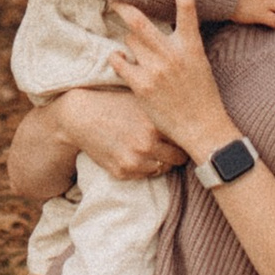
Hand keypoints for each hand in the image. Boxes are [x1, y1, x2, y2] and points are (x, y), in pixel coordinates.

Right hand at [50, 85, 185, 180]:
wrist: (81, 115)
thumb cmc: (114, 103)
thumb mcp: (142, 99)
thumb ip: (165, 109)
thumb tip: (192, 117)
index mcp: (155, 124)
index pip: (185, 139)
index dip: (185, 136)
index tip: (186, 134)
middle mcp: (147, 145)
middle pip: (179, 158)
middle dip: (177, 152)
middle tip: (172, 145)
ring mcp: (134, 161)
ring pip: (163, 169)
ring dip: (162, 161)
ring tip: (153, 149)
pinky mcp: (123, 172)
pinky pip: (145, 175)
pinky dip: (145, 167)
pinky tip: (137, 153)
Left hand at [106, 0, 231, 161]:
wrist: (203, 128)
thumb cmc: (202, 95)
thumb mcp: (198, 63)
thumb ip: (181, 43)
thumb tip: (158, 26)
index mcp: (191, 45)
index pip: (186, 5)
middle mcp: (173, 54)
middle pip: (139, 20)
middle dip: (121, 5)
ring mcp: (156, 70)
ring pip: (129, 40)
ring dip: (130, 43)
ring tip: (138, 55)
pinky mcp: (142, 86)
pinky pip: (119, 62)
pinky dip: (118, 59)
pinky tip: (121, 62)